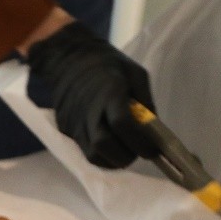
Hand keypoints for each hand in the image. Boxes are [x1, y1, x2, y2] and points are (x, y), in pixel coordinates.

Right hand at [26, 22, 155, 168]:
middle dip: (125, 156)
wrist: (68, 59)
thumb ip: (145, 102)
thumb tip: (154, 131)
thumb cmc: (108, 64)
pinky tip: (111, 146)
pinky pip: (85, 150)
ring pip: (92, 155)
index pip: (122, 124)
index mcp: (108, 92)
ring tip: (124, 152)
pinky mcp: (66, 130)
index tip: (154, 150)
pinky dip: (101, 155)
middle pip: (104, 145)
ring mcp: (73, 122)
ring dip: (112, 160)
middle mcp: (88, 110)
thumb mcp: (136, 73)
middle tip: (138, 152)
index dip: (140, 142)